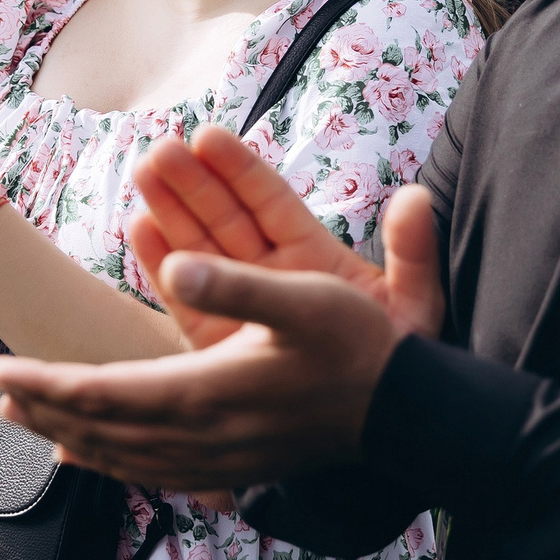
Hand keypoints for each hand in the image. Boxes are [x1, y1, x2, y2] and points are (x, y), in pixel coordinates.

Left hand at [0, 252, 401, 492]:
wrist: (408, 415)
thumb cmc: (359, 348)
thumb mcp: (304, 298)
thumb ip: (236, 283)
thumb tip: (172, 265)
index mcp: (207, 393)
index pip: (102, 393)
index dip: (44, 385)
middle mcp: (204, 438)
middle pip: (101, 431)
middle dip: (44, 411)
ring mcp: (219, 462)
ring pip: (123, 459)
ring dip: (71, 440)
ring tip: (31, 425)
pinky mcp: (235, 472)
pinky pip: (156, 475)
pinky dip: (115, 465)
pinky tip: (100, 460)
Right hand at [129, 127, 443, 346]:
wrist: (380, 422)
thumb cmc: (400, 362)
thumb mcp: (414, 304)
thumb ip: (413, 252)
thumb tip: (418, 197)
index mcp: (315, 259)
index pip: (270, 204)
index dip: (239, 170)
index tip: (208, 137)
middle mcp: (273, 277)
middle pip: (226, 219)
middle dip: (193, 183)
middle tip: (162, 149)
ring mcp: (242, 307)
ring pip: (199, 250)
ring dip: (170, 210)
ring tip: (144, 171)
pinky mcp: (218, 344)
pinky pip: (185, 299)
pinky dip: (161, 264)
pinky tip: (141, 227)